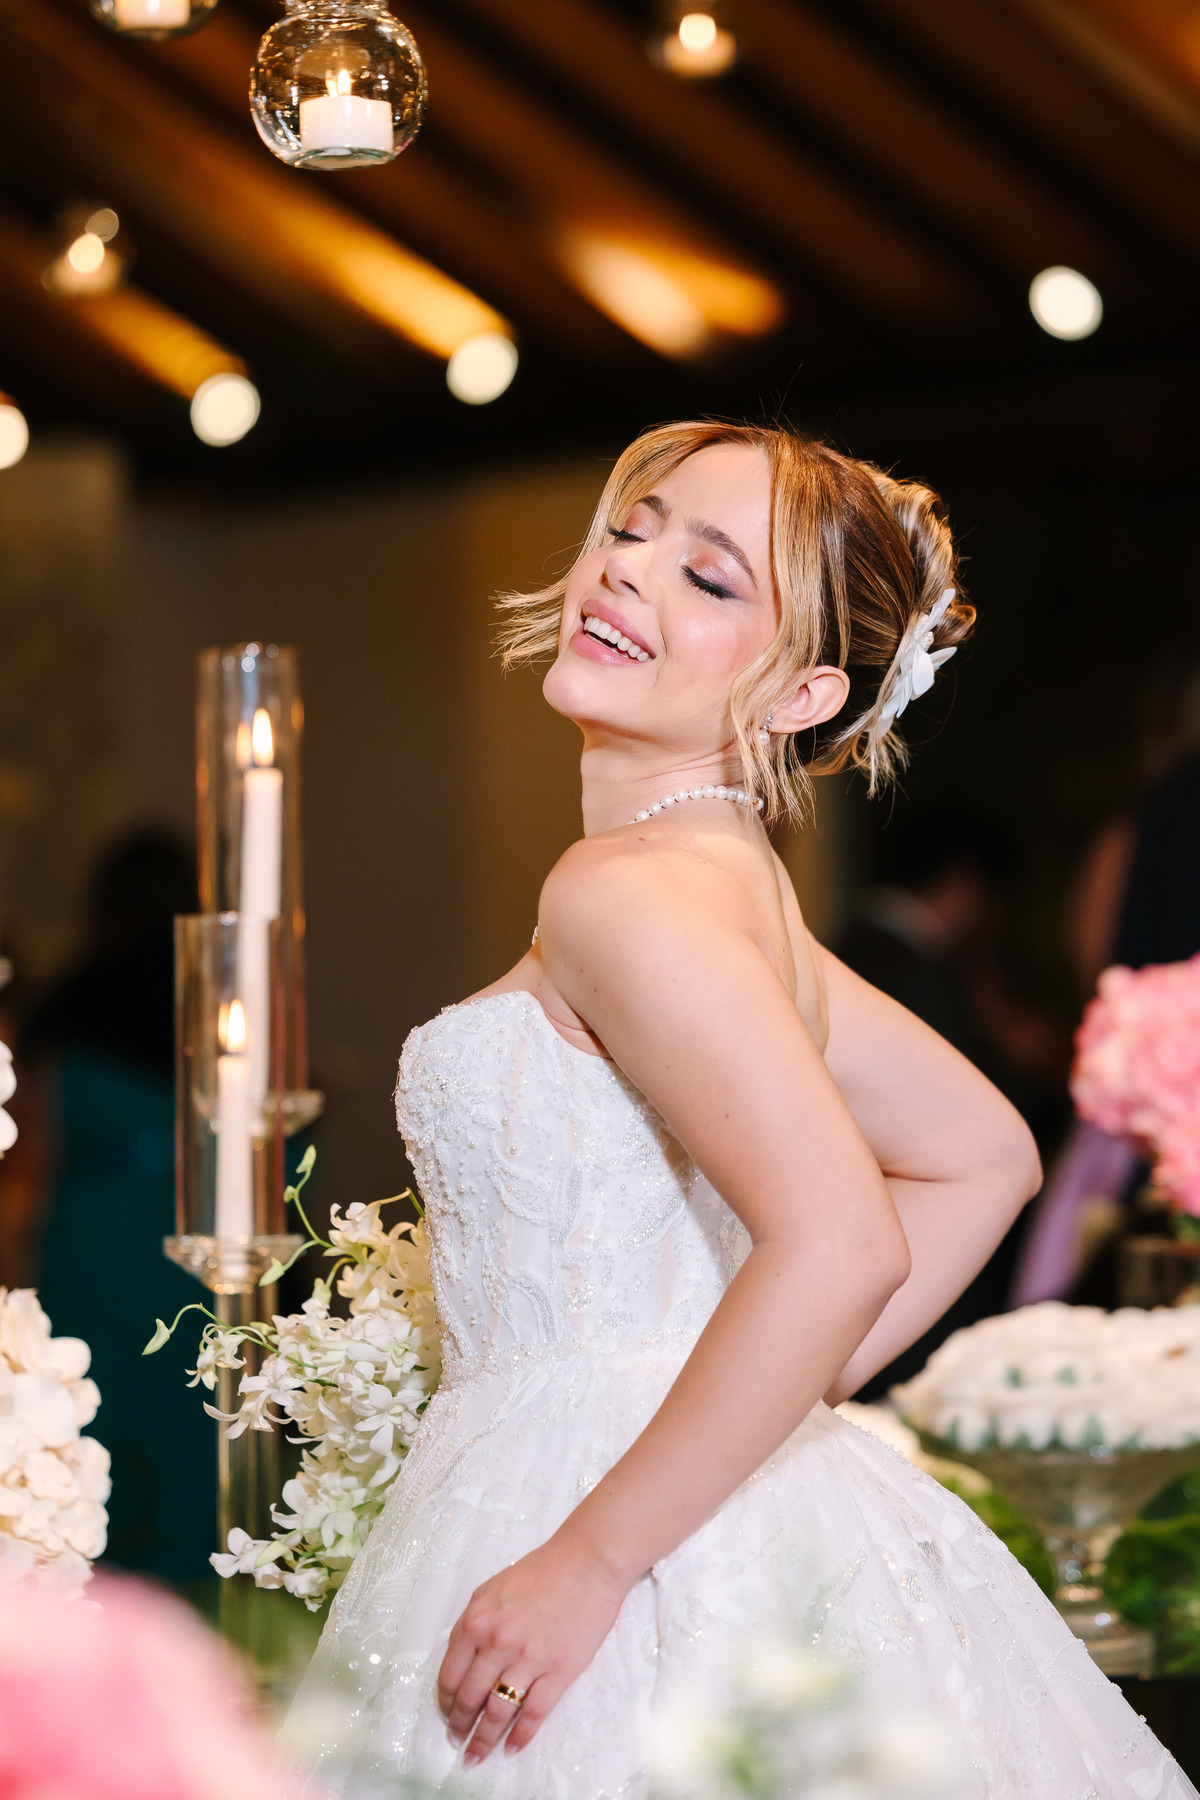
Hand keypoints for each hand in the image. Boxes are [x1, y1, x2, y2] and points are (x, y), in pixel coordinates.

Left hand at [437, 1534, 627, 1765]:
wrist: (587, 1563)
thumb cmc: (542, 1571)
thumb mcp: (492, 1589)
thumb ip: (473, 1623)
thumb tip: (461, 1660)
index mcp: (477, 1621)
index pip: (450, 1675)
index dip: (446, 1702)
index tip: (447, 1714)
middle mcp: (497, 1642)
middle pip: (469, 1699)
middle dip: (460, 1726)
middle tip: (458, 1741)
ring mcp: (528, 1659)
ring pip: (497, 1713)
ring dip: (484, 1740)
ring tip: (478, 1754)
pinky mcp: (558, 1671)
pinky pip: (532, 1714)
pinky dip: (520, 1736)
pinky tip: (512, 1747)